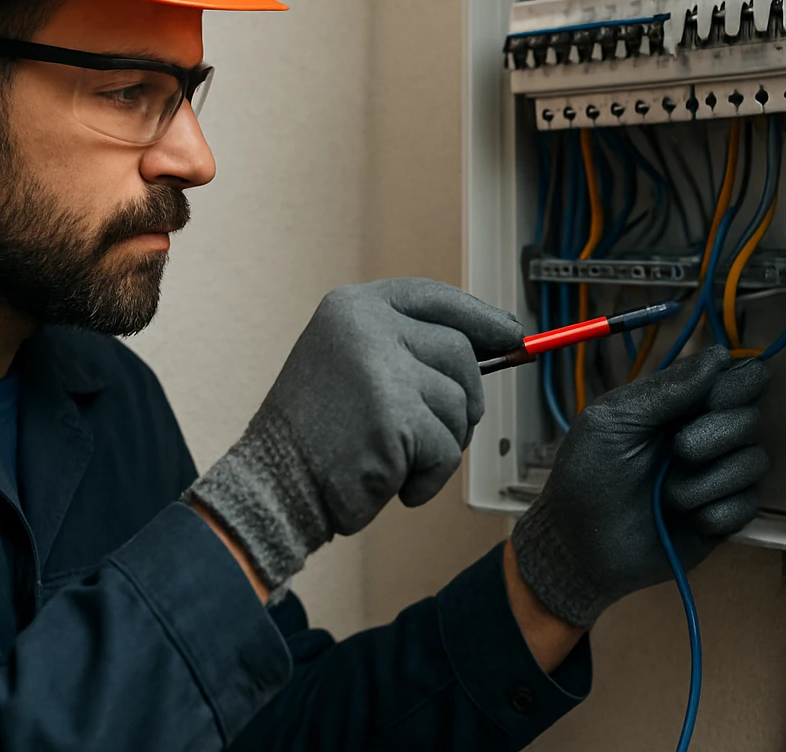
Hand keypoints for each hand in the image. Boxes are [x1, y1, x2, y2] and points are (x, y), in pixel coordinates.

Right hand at [187, 278, 522, 590]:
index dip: (480, 316)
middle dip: (464, 397)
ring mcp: (381, 369)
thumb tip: (496, 346)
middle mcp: (367, 327)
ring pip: (458, 403)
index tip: (513, 334)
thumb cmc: (316, 438)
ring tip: (394, 457)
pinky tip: (393, 482)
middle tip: (438, 431)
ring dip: (440, 443)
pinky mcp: (395, 417)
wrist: (272, 487)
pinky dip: (430, 477)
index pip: (434, 298)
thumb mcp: (350, 365)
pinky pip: (447, 448)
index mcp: (352, 307)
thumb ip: (406, 348)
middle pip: (460, 351)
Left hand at [509, 346, 768, 629]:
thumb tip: (721, 354)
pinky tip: (685, 519)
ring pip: (754, 461)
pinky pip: (747, 505)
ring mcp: (716, 478)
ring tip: (667, 493)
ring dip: (707, 479)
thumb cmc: (587, 476)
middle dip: (716, 433)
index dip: (735, 385)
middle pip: (752, 417)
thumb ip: (666, 389)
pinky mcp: (723, 517)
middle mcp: (705, 436)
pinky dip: (714, 511)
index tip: (709, 399)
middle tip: (678, 449)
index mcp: (679, 405)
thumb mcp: (613, 421)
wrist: (579, 547)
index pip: (736, 379)